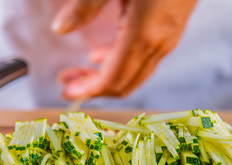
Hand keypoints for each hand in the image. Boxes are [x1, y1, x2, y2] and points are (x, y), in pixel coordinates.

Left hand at [52, 0, 197, 99]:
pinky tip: (103, 55)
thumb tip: (60, 28)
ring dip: (106, 78)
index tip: (66, 90)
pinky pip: (144, 61)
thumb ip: (85, 6)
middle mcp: (158, 45)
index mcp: (143, 35)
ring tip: (80, 70)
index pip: (112, 80)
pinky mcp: (171, 33)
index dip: (88, 90)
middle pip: (124, 84)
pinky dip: (121, 66)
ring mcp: (168, 40)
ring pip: (135, 75)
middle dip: (93, 88)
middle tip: (67, 80)